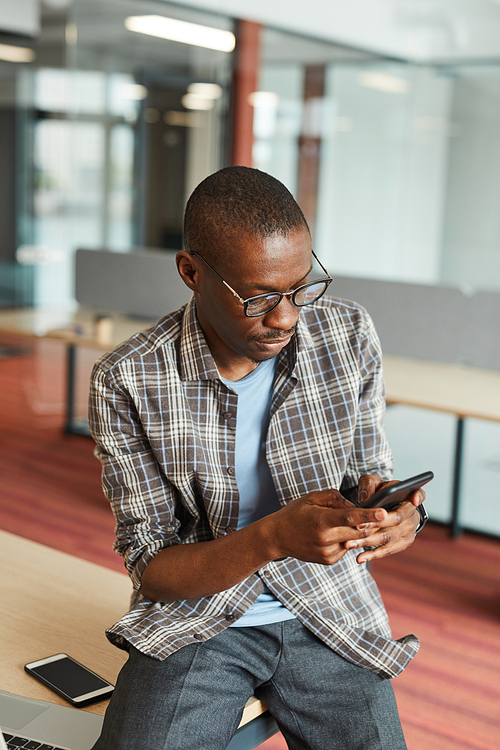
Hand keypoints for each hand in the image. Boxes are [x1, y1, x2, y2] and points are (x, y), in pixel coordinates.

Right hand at [268, 488, 389, 565]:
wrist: (278, 537)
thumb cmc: (295, 513)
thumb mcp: (312, 498)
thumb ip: (335, 498)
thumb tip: (355, 506)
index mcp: (321, 520)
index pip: (350, 518)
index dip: (369, 515)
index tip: (385, 513)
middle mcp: (325, 539)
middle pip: (359, 532)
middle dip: (371, 523)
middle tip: (379, 514)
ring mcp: (327, 552)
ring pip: (355, 540)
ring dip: (357, 531)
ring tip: (344, 522)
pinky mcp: (329, 560)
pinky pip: (346, 548)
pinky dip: (346, 539)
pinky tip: (333, 534)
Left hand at [345, 474, 425, 563]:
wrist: (382, 508)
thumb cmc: (377, 492)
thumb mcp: (372, 482)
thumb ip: (368, 484)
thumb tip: (365, 499)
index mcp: (409, 495)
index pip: (419, 494)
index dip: (418, 496)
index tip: (414, 498)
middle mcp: (413, 514)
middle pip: (396, 520)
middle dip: (376, 524)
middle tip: (357, 526)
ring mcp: (409, 531)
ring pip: (389, 537)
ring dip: (369, 542)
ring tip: (350, 544)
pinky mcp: (402, 544)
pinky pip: (387, 551)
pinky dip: (372, 555)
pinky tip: (359, 558)